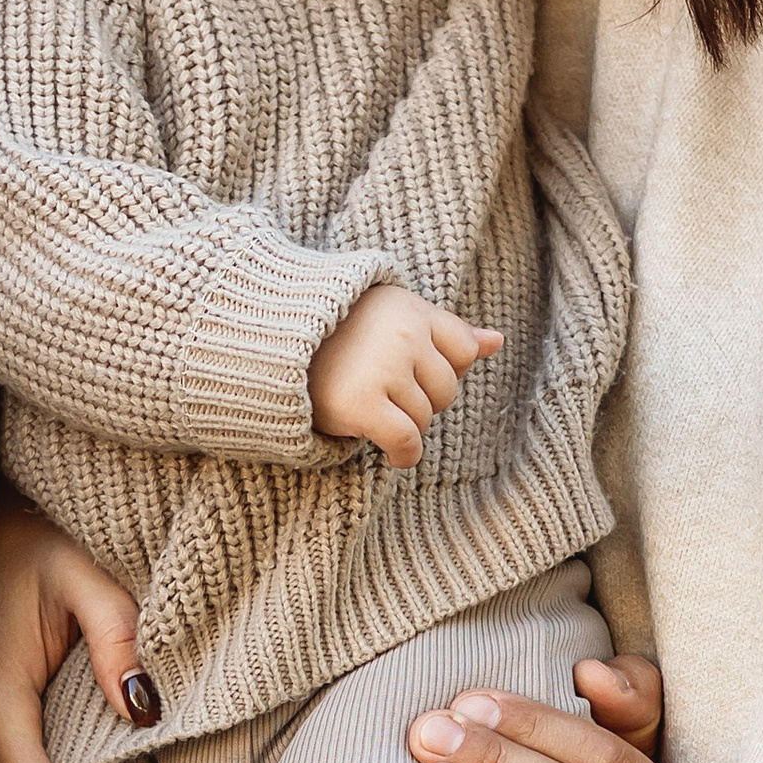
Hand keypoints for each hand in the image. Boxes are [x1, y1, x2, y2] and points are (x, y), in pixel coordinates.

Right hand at [309, 284, 503, 468]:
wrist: (266, 348)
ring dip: (406, 425)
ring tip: (373, 411)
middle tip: (383, 393)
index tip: (408, 372)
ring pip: (425, 418)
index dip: (441, 369)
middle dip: (422, 400)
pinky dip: (404, 454)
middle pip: (446, 390)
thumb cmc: (335, 335)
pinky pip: (407, 441)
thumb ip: (445, 330)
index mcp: (410, 308)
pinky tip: (393, 453)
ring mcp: (382, 369)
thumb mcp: (393, 317)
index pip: (464, 351)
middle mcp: (401, 335)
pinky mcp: (361, 403)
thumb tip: (496, 341)